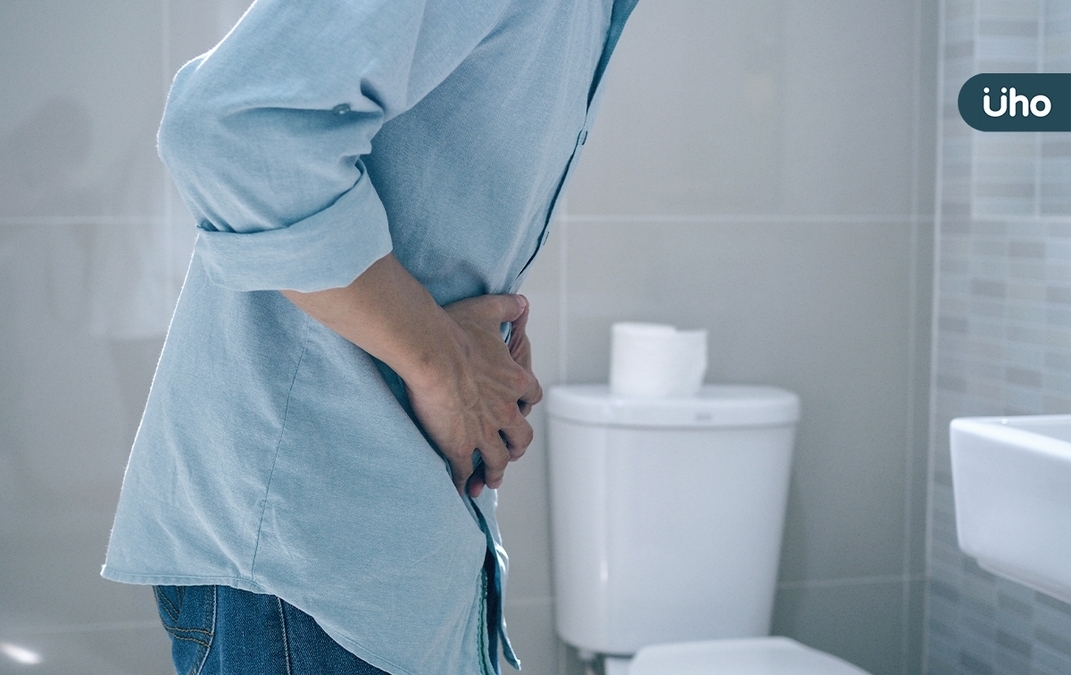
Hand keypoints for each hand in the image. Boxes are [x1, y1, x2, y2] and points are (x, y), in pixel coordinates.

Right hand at [404, 294, 541, 496]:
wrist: (433, 354)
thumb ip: (507, 305)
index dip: (525, 403)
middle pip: (521, 437)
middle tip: (510, 452)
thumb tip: (522, 301)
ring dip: (495, 472)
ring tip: (490, 481)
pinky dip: (463, 483)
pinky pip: (464, 472)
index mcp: (514, 381)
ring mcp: (484, 432)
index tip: (519, 407)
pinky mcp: (459, 447)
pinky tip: (458, 491)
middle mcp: (505, 411)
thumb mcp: (487, 311)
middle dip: (516, 446)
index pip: (531, 396)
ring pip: (498, 460)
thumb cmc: (455, 332)